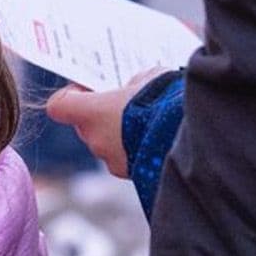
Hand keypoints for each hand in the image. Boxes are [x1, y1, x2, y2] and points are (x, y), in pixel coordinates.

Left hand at [44, 70, 158, 176]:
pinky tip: (159, 138)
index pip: (59, 106)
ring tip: (150, 122)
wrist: (196, 136)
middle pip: (86, 127)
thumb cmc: (168, 101)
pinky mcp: (134, 176)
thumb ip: (132, 85)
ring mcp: (114, 162)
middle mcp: (96, 141)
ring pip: (109, 145)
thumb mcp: (149, 79)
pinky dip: (138, 149)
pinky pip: (128, 159)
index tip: (88, 89)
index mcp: (92, 113)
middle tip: (127, 105)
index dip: (72, 97)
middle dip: (101, 116)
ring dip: (122, 135)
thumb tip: (133, 89)